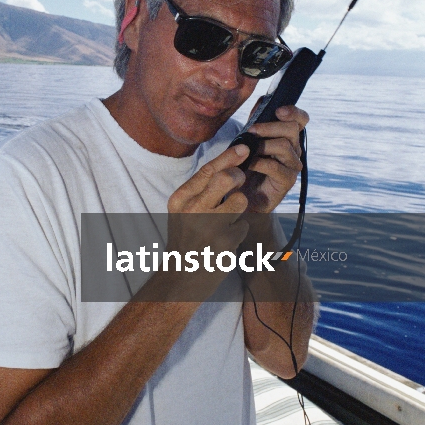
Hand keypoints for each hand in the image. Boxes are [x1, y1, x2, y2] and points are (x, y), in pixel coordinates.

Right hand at [159, 145, 249, 300]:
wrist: (180, 276)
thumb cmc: (186, 238)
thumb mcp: (183, 211)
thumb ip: (201, 189)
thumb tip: (229, 164)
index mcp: (180, 199)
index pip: (208, 170)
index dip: (229, 157)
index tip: (244, 148)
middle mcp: (193, 210)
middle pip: (226, 179)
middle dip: (238, 177)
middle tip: (239, 183)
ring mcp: (209, 227)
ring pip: (240, 200)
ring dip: (239, 207)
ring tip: (228, 218)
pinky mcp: (224, 243)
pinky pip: (243, 226)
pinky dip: (238, 232)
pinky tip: (225, 241)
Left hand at [241, 104, 307, 212]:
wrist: (240, 195)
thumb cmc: (245, 165)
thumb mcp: (248, 139)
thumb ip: (256, 120)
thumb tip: (262, 100)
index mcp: (287, 136)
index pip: (301, 119)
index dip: (294, 112)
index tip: (279, 111)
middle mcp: (294, 149)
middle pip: (292, 129)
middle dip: (270, 126)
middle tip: (252, 130)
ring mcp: (292, 165)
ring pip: (285, 146)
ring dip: (263, 144)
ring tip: (247, 149)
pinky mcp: (287, 181)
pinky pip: (276, 167)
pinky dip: (260, 162)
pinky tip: (249, 164)